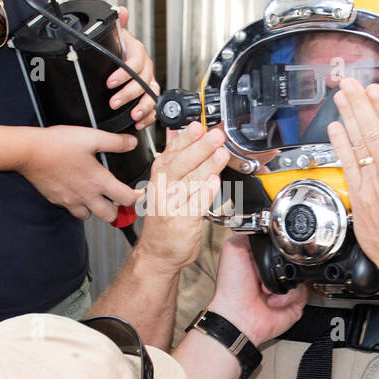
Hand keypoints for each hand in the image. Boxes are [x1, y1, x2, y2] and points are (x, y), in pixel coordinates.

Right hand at [18, 125, 141, 222]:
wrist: (29, 152)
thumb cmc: (58, 144)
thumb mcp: (91, 137)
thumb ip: (114, 142)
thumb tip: (131, 143)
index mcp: (99, 181)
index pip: (126, 199)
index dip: (138, 197)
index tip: (140, 193)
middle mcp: (86, 196)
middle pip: (109, 216)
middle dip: (117, 210)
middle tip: (118, 200)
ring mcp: (70, 200)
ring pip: (89, 216)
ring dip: (95, 209)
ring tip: (96, 196)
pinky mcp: (57, 200)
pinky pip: (71, 209)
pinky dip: (77, 205)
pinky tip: (76, 192)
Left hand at [107, 8, 158, 129]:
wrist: (121, 57)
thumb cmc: (118, 48)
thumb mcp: (115, 35)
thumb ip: (117, 24)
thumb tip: (121, 11)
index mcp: (137, 53)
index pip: (135, 62)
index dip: (124, 73)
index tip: (111, 81)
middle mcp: (146, 68)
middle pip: (144, 82)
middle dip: (129, 94)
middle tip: (114, 101)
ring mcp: (148, 82)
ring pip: (151, 95)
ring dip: (142, 107)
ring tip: (132, 115)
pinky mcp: (148, 95)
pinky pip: (153, 107)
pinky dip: (148, 116)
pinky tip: (139, 121)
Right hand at [134, 121, 229, 273]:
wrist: (157, 252)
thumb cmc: (164, 219)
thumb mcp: (163, 185)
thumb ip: (173, 159)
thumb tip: (177, 133)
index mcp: (160, 177)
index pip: (171, 152)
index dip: (185, 138)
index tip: (198, 125)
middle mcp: (163, 190)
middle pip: (180, 165)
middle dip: (199, 148)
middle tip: (215, 135)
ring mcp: (171, 206)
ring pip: (190, 182)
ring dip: (207, 166)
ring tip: (221, 153)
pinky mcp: (182, 222)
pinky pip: (195, 205)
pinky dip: (205, 193)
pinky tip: (214, 182)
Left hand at [209, 236, 307, 347]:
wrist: (238, 316)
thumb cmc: (232, 288)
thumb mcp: (234, 249)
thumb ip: (249, 232)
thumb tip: (263, 223)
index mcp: (263, 258)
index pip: (282, 243)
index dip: (281, 244)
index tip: (276, 247)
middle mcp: (275, 271)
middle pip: (296, 256)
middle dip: (284, 263)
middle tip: (268, 271)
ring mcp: (286, 286)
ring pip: (302, 274)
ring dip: (283, 281)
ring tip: (267, 288)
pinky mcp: (295, 301)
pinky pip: (303, 292)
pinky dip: (287, 296)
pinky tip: (273, 300)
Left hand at [327, 80, 378, 290]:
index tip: (376, 91)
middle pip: (374, 133)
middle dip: (361, 105)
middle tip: (350, 84)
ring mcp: (375, 191)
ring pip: (359, 147)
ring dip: (349, 119)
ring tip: (342, 98)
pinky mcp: (362, 202)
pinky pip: (349, 168)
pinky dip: (341, 147)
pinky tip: (336, 131)